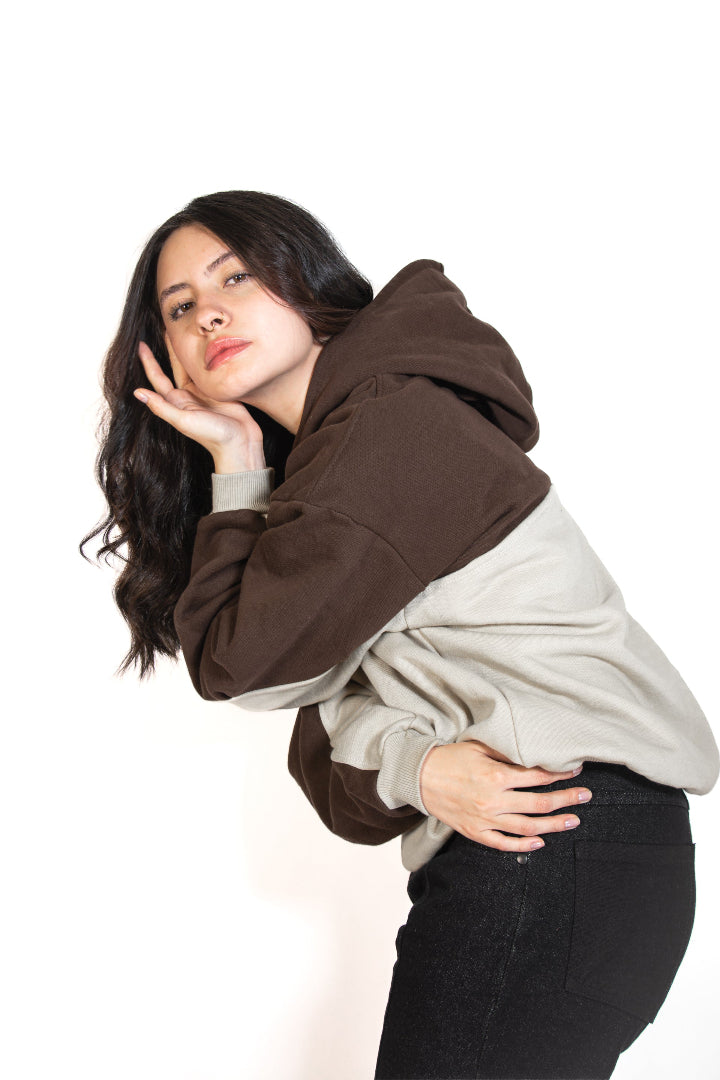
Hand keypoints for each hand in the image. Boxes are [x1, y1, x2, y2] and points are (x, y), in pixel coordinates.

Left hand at [133, 340, 266, 472]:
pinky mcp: (220, 390)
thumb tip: (137, 392)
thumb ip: (162, 407)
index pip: (158, 377)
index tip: (141, 344)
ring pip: (193, 365)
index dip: (149, 361)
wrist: (240, 444)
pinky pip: (211, 369)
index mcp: (177, 401)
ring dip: (188, 350)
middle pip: (175, 366)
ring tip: (186, 331)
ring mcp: (205, 392)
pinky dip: (208, 357)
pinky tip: (209, 345)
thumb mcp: (183, 420)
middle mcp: (189, 395)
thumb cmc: (212, 436)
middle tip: (166, 328)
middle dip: (170, 348)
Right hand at [419, 739, 591, 852]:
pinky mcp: (475, 832)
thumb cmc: (450, 758)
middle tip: (586, 796)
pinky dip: (524, 845)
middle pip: (539, 804)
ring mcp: (485, 819)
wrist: (419, 777)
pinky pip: (503, 843)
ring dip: (554, 825)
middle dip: (566, 800)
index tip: (576, 771)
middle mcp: (493, 800)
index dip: (560, 774)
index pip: (537, 777)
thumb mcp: (479, 747)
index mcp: (495, 776)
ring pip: (527, 827)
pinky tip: (540, 842)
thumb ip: (506, 754)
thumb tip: (535, 756)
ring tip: (573, 820)